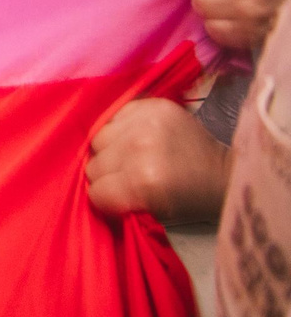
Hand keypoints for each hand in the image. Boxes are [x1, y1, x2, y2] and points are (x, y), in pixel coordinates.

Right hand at [84, 97, 229, 220]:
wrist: (224, 172)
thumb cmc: (191, 200)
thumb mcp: (154, 213)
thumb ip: (120, 201)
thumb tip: (91, 189)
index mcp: (143, 181)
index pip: (96, 192)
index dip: (107, 199)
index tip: (121, 200)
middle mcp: (140, 146)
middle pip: (94, 164)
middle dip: (107, 175)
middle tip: (128, 179)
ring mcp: (146, 121)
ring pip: (99, 138)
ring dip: (111, 150)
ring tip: (132, 156)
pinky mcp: (152, 104)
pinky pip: (114, 117)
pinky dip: (121, 129)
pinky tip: (139, 137)